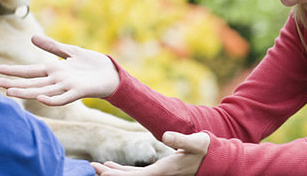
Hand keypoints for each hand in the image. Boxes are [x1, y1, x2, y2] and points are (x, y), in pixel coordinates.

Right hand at [0, 35, 119, 105]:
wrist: (110, 73)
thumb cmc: (91, 64)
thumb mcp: (69, 51)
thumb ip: (51, 46)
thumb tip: (32, 38)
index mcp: (53, 70)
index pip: (28, 71)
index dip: (12, 71)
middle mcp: (56, 80)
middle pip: (31, 82)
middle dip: (13, 82)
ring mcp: (66, 86)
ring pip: (42, 90)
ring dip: (26, 92)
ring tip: (9, 91)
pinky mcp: (78, 91)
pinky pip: (63, 97)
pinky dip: (52, 99)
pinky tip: (40, 98)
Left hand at [91, 131, 209, 175]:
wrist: (215, 159)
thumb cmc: (205, 150)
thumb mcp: (196, 142)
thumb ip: (181, 139)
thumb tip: (166, 136)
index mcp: (164, 171)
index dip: (117, 175)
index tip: (101, 169)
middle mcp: (158, 175)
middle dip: (110, 174)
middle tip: (91, 166)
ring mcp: (158, 174)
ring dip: (114, 173)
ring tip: (98, 167)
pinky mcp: (159, 171)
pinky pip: (137, 174)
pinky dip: (123, 171)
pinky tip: (113, 166)